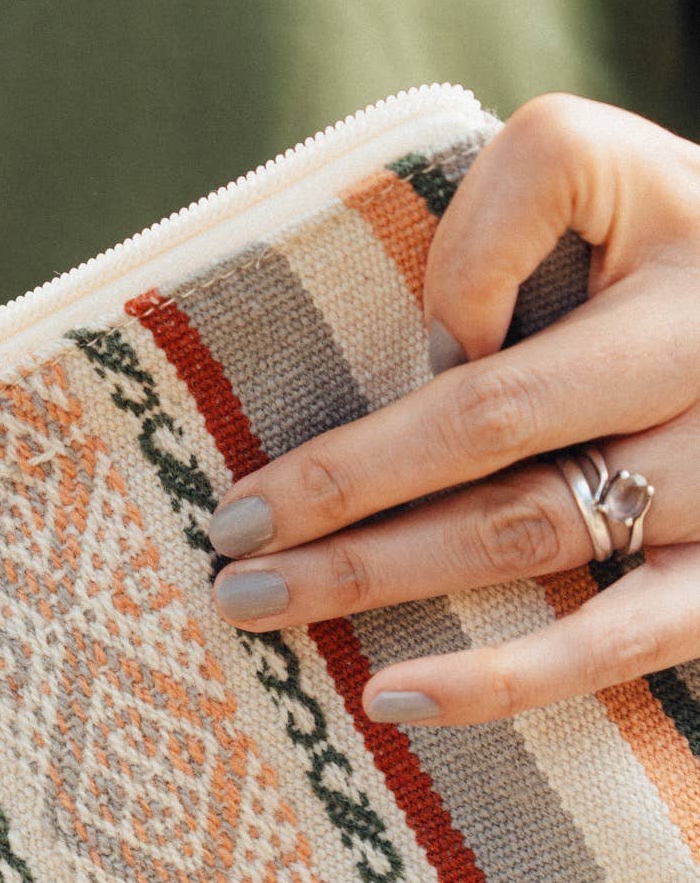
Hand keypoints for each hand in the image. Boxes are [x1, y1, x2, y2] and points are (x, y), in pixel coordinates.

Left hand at [207, 94, 699, 724]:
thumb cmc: (678, 266)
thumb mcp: (623, 184)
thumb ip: (517, 210)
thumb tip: (446, 344)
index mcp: (678, 241)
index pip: (535, 222)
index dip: (450, 279)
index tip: (390, 332)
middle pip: (490, 422)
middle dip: (339, 481)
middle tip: (226, 533)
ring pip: (529, 530)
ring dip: (374, 573)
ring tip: (254, 603)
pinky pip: (614, 643)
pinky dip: (496, 678)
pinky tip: (386, 698)